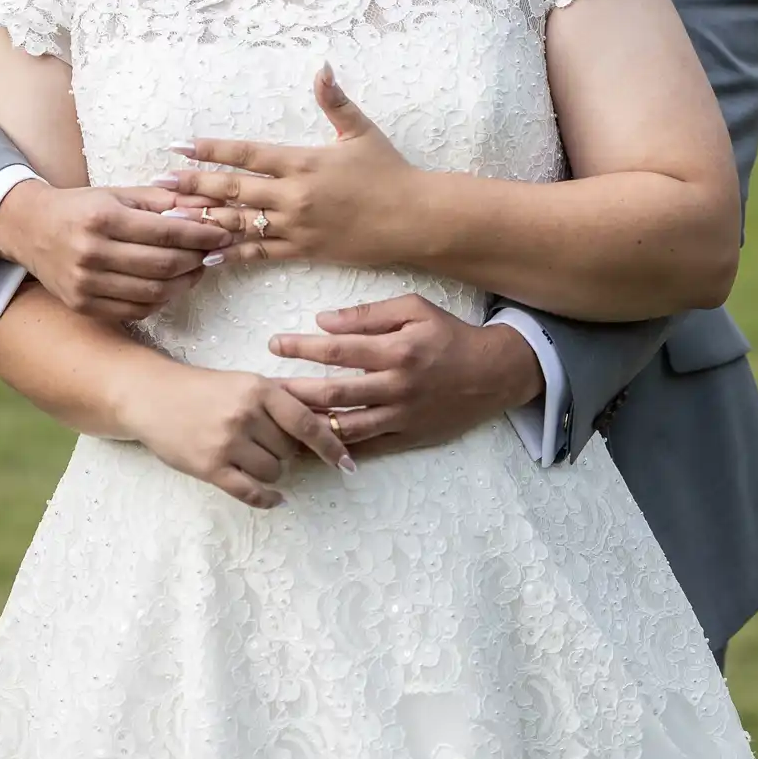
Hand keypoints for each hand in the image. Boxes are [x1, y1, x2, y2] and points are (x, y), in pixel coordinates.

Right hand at [0, 179, 232, 322]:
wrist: (29, 229)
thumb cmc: (81, 208)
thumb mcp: (117, 194)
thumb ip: (162, 201)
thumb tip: (206, 207)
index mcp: (102, 217)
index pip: (166, 231)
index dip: (201, 234)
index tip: (224, 232)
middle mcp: (91, 252)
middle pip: (163, 264)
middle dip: (198, 259)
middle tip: (215, 252)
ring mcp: (85, 284)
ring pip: (153, 292)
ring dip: (185, 283)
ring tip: (197, 269)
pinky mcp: (82, 305)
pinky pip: (135, 310)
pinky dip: (160, 300)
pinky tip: (170, 286)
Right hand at [116, 362, 356, 508]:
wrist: (152, 397)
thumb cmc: (204, 390)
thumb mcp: (244, 383)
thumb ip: (280, 401)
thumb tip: (327, 422)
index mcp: (258, 389)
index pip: (305, 422)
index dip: (330, 445)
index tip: (347, 464)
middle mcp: (244, 415)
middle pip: (290, 450)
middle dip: (285, 451)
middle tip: (264, 442)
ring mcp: (226, 443)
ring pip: (274, 472)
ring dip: (271, 471)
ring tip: (251, 457)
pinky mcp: (209, 468)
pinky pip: (250, 492)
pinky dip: (267, 498)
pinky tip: (274, 497)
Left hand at [157, 65, 416, 268]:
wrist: (414, 219)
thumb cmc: (390, 172)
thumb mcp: (361, 131)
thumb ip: (335, 100)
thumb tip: (322, 67)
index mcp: (303, 161)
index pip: (246, 153)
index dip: (210, 149)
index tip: (180, 146)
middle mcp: (293, 194)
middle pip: (233, 189)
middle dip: (193, 184)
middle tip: (159, 181)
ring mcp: (296, 226)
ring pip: (239, 222)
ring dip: (202, 219)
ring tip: (170, 218)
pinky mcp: (304, 251)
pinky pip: (260, 254)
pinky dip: (232, 254)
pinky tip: (206, 256)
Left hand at [269, 296, 544, 452]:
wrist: (493, 374)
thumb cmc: (450, 335)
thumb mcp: (415, 309)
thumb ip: (369, 315)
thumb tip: (324, 322)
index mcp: (396, 350)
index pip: (337, 350)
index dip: (301, 347)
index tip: (274, 345)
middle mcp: (396, 386)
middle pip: (333, 393)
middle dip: (293, 391)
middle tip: (263, 389)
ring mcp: (402, 417)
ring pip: (345, 427)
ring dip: (309, 424)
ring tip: (278, 420)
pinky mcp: (408, 438)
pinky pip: (367, 448)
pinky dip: (338, 449)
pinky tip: (312, 446)